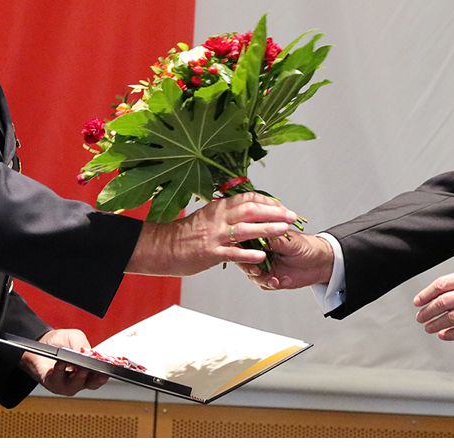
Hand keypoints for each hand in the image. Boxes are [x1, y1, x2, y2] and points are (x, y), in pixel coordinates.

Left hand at [19, 328, 108, 395]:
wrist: (38, 343)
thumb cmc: (58, 342)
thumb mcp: (74, 337)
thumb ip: (83, 344)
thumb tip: (90, 354)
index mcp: (88, 369)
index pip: (101, 375)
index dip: (106, 373)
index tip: (110, 368)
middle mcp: (79, 379)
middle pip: (92, 383)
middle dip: (96, 378)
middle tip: (99, 370)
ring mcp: (65, 383)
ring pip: (76, 384)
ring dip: (79, 375)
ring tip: (80, 366)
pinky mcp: (51, 383)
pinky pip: (57, 380)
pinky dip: (60, 371)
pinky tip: (61, 363)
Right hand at [125, 192, 297, 275]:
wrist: (162, 247)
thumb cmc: (185, 234)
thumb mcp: (206, 216)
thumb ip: (225, 212)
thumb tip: (244, 209)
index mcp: (218, 206)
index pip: (248, 197)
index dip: (268, 201)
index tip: (282, 206)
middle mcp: (218, 217)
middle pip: (251, 210)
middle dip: (274, 212)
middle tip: (292, 217)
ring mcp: (214, 235)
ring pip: (245, 229)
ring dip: (267, 229)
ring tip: (284, 231)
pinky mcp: (210, 253)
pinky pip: (232, 253)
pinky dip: (248, 254)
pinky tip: (262, 256)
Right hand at [240, 231, 333, 289]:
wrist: (321, 262)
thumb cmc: (307, 247)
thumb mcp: (291, 242)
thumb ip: (274, 240)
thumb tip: (259, 234)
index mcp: (264, 238)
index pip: (246, 241)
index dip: (243, 247)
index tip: (247, 253)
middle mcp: (262, 252)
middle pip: (245, 259)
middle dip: (249, 266)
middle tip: (257, 270)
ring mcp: (265, 266)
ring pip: (252, 274)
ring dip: (261, 278)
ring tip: (272, 280)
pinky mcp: (271, 278)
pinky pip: (264, 284)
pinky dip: (271, 284)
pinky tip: (282, 282)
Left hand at [413, 269, 453, 339]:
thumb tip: (447, 290)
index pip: (442, 284)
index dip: (426, 293)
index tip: (419, 300)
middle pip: (443, 302)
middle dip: (428, 311)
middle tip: (420, 316)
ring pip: (451, 318)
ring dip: (436, 324)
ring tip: (428, 327)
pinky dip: (452, 334)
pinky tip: (444, 335)